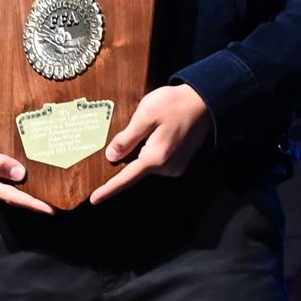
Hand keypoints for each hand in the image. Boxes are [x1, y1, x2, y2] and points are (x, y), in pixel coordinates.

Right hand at [0, 108, 53, 213]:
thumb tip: (19, 175)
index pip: (11, 197)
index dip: (31, 203)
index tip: (50, 209)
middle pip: (17, 198)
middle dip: (37, 202)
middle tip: (60, 203)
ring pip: (19, 190)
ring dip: (36, 193)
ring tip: (57, 195)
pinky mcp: (1, 173)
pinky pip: (17, 181)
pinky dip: (31, 182)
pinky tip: (46, 179)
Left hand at [87, 83, 213, 205]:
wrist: (205, 101)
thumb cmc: (175, 104)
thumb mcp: (145, 115)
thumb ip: (126, 138)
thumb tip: (111, 157)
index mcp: (155, 158)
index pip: (126, 178)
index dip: (109, 189)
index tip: (95, 200)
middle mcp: (167, 167)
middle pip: (136, 167)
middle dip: (131, 154)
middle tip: (140, 127)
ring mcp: (176, 166)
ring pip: (147, 163)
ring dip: (143, 150)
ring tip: (155, 126)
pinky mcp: (181, 161)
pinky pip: (158, 160)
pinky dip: (152, 150)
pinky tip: (160, 132)